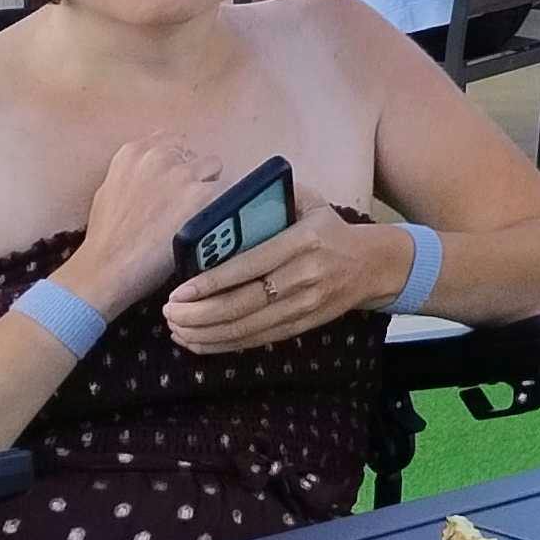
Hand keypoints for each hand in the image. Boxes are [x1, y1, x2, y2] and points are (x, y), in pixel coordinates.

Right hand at [60, 134, 231, 317]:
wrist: (107, 268)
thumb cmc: (106, 238)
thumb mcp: (110, 190)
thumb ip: (135, 172)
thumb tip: (155, 170)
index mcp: (133, 153)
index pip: (170, 140)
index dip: (177, 161)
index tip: (176, 179)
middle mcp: (159, 156)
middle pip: (194, 154)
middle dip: (193, 174)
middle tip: (183, 203)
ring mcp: (183, 174)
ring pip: (213, 167)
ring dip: (208, 187)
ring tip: (195, 214)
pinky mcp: (203, 195)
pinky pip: (227, 191)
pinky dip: (220, 207)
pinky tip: (207, 224)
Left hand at [163, 185, 401, 354]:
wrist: (371, 265)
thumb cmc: (329, 229)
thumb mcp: (310, 203)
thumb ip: (272, 200)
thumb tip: (221, 195)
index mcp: (303, 242)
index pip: (250, 266)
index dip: (211, 283)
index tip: (179, 291)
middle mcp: (304, 277)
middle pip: (243, 304)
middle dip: (200, 314)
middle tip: (169, 312)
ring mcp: (304, 306)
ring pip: (247, 328)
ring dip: (206, 333)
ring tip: (176, 328)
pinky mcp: (301, 325)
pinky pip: (256, 340)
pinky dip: (223, 344)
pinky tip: (198, 341)